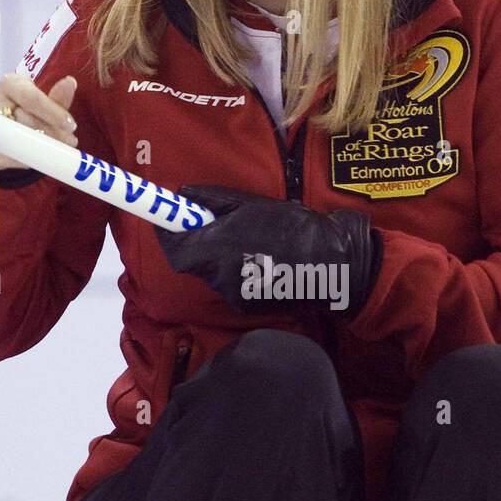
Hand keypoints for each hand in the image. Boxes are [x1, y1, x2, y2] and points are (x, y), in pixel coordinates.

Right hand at [0, 73, 79, 169]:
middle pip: (24, 120)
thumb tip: (70, 82)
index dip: (52, 112)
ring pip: (14, 138)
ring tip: (55, 151)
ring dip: (38, 148)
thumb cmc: (29, 111)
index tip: (71, 126)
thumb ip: (58, 98)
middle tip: (68, 143)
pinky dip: (22, 159)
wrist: (5, 129)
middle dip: (50, 133)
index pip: (31, 97)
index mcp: (10, 84)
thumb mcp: (46, 104)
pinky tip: (34, 159)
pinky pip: (3, 156)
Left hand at [154, 184, 382, 318]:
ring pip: (212, 272)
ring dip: (219, 257)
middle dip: (198, 243)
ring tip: (250, 241)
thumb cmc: (294, 227)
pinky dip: (237, 270)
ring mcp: (232, 293)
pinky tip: (261, 259)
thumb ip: (212, 201)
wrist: (330, 263)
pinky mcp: (245, 304)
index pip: (174, 248)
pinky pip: (230, 284)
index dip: (169, 234)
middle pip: (192, 260)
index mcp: (217, 247)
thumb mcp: (251, 203)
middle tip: (218, 225)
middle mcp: (219, 275)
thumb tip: (184, 196)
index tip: (173, 220)